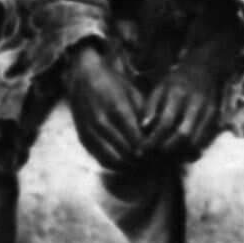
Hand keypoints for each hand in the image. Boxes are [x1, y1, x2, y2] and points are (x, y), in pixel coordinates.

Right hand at [65, 48, 147, 170]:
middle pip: (127, 152)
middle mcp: (102, 122)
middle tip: (156, 163)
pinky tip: (127, 165)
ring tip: (143, 166)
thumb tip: (155, 136)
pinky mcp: (83, 138)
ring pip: (114, 159)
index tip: (160, 153)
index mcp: (118, 109)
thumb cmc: (113, 84)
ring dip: (130, 166)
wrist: (83, 76)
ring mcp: (90, 131)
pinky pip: (101, 159)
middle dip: (143, 161)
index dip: (151, 151)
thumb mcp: (133, 93)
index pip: (138, 140)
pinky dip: (116, 165)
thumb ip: (144, 115)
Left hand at [141, 33, 232, 159]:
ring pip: (195, 140)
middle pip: (183, 134)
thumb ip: (150, 107)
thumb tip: (143, 128)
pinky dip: (191, 149)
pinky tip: (180, 151)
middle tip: (154, 156)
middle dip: (167, 149)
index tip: (142, 149)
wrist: (204, 70)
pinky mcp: (215, 118)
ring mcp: (208, 111)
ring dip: (179, 152)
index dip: (153, 139)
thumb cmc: (176, 81)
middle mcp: (196, 103)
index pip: (165, 123)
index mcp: (178, 94)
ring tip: (165, 156)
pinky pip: (204, 140)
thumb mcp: (159, 88)